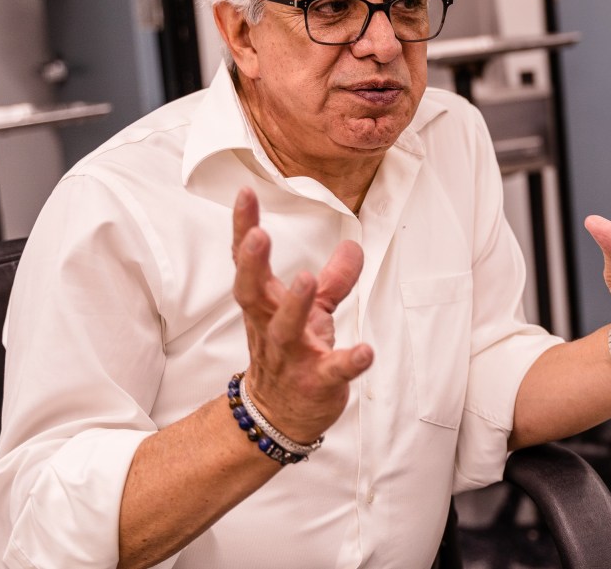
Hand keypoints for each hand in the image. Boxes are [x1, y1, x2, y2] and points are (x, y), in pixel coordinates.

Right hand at [231, 187, 372, 443]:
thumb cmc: (293, 354)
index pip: (248, 262)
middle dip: (252, 264)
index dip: (244, 227)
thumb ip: (334, 279)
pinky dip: (349, 361)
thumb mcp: (312, 312)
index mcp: (266, 304)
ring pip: (286, 330)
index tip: (245, 193)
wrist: (278, 417)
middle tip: (258, 235)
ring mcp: (292, 357)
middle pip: (252, 293)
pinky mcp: (317, 383)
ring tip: (307, 278)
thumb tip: (353, 244)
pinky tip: (366, 350)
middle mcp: (271, 327)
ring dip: (295, 304)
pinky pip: (333, 371)